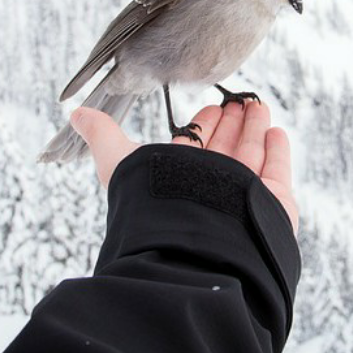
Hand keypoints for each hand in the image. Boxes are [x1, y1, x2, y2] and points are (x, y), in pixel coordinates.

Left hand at [70, 100, 298, 233]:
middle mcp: (209, 188)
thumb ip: (102, 137)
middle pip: (224, 148)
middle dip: (231, 123)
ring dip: (254, 127)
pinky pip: (276, 172)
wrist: (197, 251)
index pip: (193, 147)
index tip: (211, 105)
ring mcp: (242, 197)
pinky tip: (275, 131)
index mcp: (178, 179)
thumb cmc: (155, 208)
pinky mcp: (271, 205)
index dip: (202, 125)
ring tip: (257, 105)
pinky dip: (277, 151)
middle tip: (238, 101)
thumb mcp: (119, 163)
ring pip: (250, 154)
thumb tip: (75, 113)